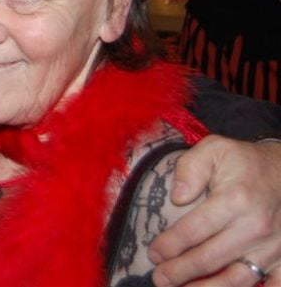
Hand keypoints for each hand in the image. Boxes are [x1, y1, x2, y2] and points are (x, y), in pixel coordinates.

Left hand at [149, 135, 280, 285]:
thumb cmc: (245, 161)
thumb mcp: (215, 149)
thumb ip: (190, 168)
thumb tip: (177, 197)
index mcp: (235, 200)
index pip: (194, 230)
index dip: (170, 245)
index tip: (153, 253)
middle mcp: (256, 227)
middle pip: (211, 258)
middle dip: (180, 272)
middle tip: (160, 278)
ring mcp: (274, 247)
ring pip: (237, 279)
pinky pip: (273, 285)